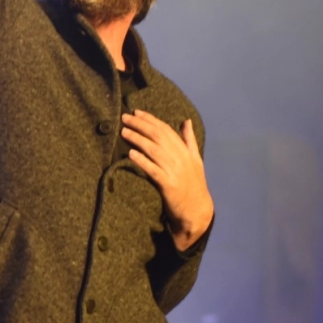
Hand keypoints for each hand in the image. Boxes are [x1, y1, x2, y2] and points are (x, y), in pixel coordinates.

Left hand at [121, 110, 213, 250]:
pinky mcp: (168, 185)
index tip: (136, 112)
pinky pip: (153, 170)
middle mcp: (180, 158)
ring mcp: (175, 171)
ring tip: (124, 132)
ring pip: (154, 150)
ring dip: (138, 139)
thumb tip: (187, 121)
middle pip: (158, 136)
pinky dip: (142, 161)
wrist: (197, 210)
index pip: (166, 129)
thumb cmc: (194, 184)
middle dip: (140, 125)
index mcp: (185, 151)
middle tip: (125, 118)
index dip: (150, 119)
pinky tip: (131, 154)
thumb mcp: (196, 160)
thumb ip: (189, 140)